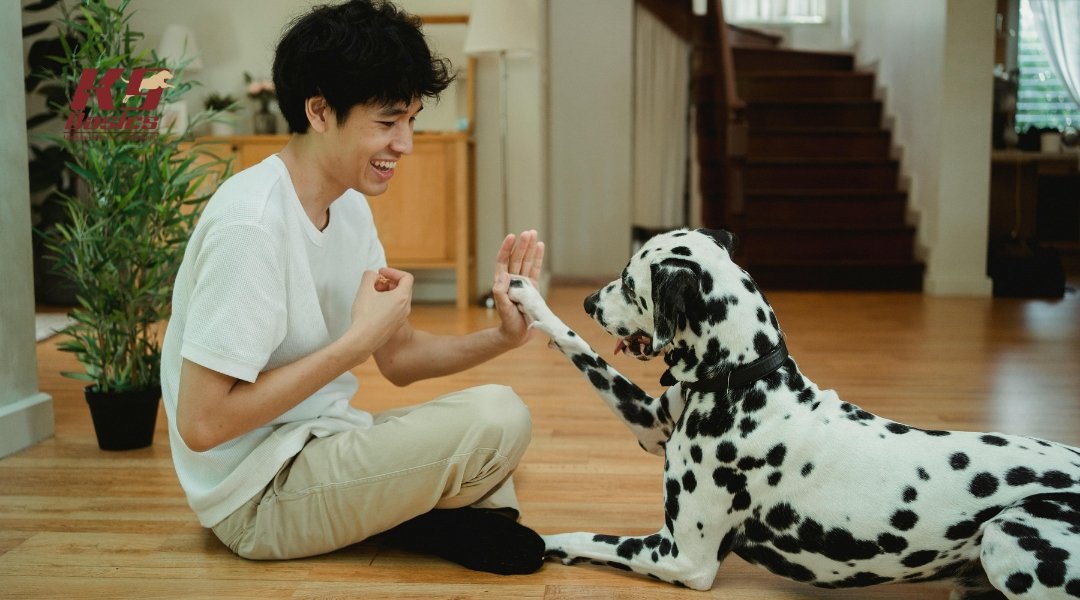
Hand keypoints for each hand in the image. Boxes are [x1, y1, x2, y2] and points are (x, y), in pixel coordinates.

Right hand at [348, 268, 412, 354]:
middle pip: (403, 288)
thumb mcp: (364, 289)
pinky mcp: (395, 326)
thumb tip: (373, 276)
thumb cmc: (365, 316)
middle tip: (375, 284)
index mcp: (402, 297)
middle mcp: (406, 308)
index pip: (406, 277)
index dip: (393, 271)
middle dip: (388, 282)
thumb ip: (369, 276)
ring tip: (372, 295)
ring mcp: (401, 318)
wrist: (363, 340)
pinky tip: (372, 307)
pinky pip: (394, 309)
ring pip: (398, 299)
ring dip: (387, 293)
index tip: (381, 273)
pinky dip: (386, 303)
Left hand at [492, 230, 544, 347]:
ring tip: (533, 234)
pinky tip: (540, 247)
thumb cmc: (508, 322)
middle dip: (522, 245)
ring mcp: (523, 283)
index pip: (503, 261)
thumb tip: (504, 275)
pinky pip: (535, 270)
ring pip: (526, 261)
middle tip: (528, 232)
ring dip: (530, 248)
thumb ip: (500, 292)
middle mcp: (512, 280)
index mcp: (502, 282)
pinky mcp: (533, 288)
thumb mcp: (502, 307)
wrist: (518, 334)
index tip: (511, 236)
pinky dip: (538, 259)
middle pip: (517, 258)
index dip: (507, 248)